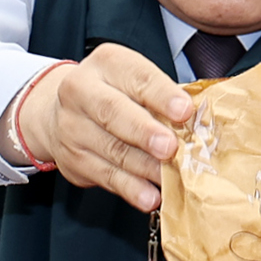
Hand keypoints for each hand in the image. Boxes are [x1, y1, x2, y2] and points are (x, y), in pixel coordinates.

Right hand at [13, 42, 194, 211]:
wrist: (61, 113)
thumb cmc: (115, 94)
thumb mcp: (135, 81)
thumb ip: (163, 97)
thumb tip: (199, 124)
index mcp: (106, 64)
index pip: (136, 77)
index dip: (161, 95)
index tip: (184, 111)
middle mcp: (81, 91)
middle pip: (113, 112)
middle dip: (145, 132)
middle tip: (170, 148)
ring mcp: (72, 127)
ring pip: (112, 149)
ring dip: (144, 167)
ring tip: (169, 178)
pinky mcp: (73, 159)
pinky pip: (106, 176)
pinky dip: (131, 189)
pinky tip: (149, 196)